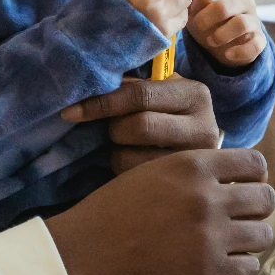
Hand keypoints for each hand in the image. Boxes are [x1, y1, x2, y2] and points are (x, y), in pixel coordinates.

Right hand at [46, 149, 274, 274]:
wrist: (85, 250)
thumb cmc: (110, 209)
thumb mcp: (149, 173)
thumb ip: (189, 172)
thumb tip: (227, 179)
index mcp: (190, 165)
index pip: (253, 163)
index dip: (251, 174)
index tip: (240, 185)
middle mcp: (207, 197)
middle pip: (264, 198)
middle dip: (254, 207)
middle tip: (237, 216)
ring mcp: (211, 236)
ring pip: (262, 234)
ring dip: (247, 238)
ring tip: (226, 241)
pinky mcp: (210, 273)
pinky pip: (249, 266)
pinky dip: (237, 265)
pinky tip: (216, 261)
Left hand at [62, 75, 218, 173]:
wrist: (196, 146)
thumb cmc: (164, 110)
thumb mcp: (154, 90)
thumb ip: (129, 86)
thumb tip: (86, 87)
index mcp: (194, 94)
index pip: (139, 95)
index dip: (101, 103)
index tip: (70, 112)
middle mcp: (205, 128)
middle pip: (138, 127)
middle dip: (114, 128)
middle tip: (111, 128)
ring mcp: (197, 162)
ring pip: (132, 158)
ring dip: (116, 151)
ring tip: (124, 145)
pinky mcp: (184, 188)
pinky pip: (134, 179)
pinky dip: (122, 169)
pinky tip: (130, 162)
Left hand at [187, 0, 266, 66]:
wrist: (222, 44)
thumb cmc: (208, 20)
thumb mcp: (196, 8)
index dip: (200, 1)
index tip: (192, 11)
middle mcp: (246, 1)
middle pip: (225, 6)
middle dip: (206, 18)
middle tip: (198, 26)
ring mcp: (255, 20)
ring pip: (242, 23)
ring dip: (221, 35)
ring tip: (210, 41)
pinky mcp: (260, 40)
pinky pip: (255, 45)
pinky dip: (239, 51)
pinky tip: (227, 54)